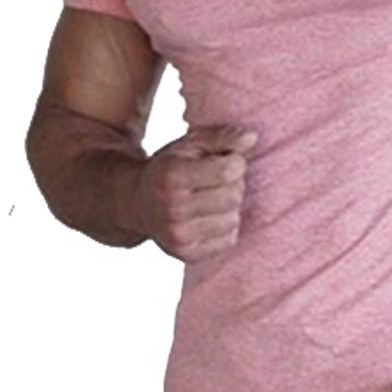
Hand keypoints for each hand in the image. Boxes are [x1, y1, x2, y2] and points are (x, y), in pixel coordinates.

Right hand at [141, 124, 258, 261]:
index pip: (228, 170)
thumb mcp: (191, 144)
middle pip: (234, 196)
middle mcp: (173, 207)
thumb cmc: (172, 167)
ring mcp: (179, 235)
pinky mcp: (188, 254)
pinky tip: (209, 216)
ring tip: (212, 198)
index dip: (235, 162)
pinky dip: (226, 226)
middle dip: (234, 184)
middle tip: (218, 181)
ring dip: (230, 206)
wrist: (139, 204)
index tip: (226, 160)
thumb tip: (252, 137)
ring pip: (234, 218)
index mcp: (172, 175)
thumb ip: (222, 137)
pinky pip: (230, 239)